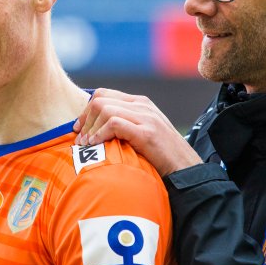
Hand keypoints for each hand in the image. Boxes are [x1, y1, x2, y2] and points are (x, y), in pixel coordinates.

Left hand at [73, 88, 202, 176]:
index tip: (79, 129)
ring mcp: (146, 118)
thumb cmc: (161, 157)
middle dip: (85, 119)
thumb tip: (94, 132)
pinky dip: (100, 134)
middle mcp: (142, 106)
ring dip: (91, 128)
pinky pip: (114, 124)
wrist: (186, 170)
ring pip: (105, 109)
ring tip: (87, 145)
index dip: (86, 110)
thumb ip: (124, 126)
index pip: (103, 94)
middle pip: (100, 99)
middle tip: (80, 140)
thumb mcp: (142, 134)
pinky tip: (96, 146)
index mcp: (140, 103)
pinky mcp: (147, 133)